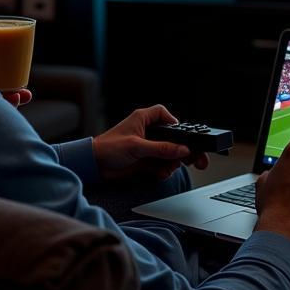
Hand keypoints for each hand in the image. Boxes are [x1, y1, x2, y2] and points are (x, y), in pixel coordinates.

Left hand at [92, 104, 209, 180]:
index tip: (183, 135)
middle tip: (196, 159)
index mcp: (143, 119)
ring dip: (172, 163)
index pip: (165, 115)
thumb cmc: (107, 147)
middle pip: (174, 138)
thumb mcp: (136, 146)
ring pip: (170, 154)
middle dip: (184, 149)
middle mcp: (148, 132)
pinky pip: (163, 165)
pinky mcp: (147, 162)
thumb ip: (161, 148)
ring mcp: (148, 148)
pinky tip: (158, 173)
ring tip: (167, 168)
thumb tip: (182, 149)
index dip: (175, 124)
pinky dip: (164, 170)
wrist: (94, 166)